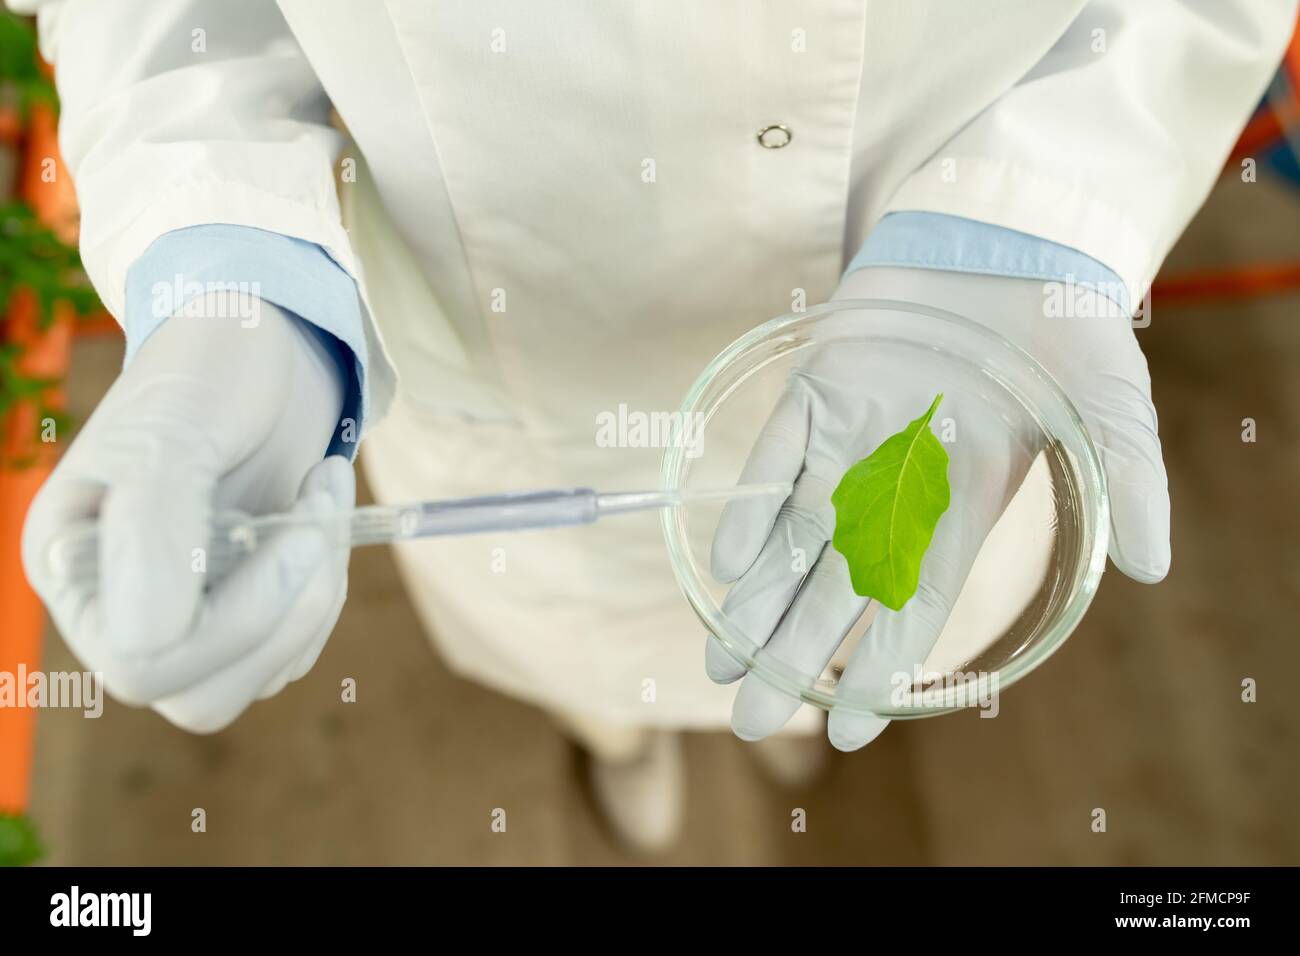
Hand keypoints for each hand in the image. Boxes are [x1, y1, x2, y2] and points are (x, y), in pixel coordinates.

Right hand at [22, 296, 352, 731]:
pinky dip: (327, 586)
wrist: (265, 344)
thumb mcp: (174, 432)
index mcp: (72, 565)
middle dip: (286, 614)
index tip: (299, 531)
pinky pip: (296, 646)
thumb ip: (152, 527)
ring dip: (318, 593)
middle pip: (204, 696)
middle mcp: (120, 605)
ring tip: (321, 498)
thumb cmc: (207, 372)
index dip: (238, 619)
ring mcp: (186, 613)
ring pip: (263, 673)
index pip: (142, 662)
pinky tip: (319, 512)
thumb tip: (146, 642)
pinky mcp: (244, 608)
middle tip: (320, 518)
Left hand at [709, 266, 1169, 750]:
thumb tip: (1152, 567)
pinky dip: (752, 509)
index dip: (879, 670)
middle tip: (750, 717)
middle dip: (792, 654)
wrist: (1011, 238)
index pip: (912, 607)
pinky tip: (726, 564)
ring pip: (792, 538)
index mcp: (960, 508)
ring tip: (720, 661)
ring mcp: (850, 442)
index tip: (845, 728)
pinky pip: (776, 458)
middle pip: (834, 590)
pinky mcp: (816, 390)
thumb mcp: (1110, 403)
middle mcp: (896, 489)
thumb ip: (1131, 481)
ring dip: (755, 598)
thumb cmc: (1065, 324)